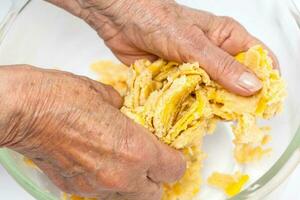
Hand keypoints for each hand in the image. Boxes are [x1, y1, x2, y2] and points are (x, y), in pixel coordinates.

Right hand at [0, 66, 184, 198]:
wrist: (26, 110)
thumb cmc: (63, 98)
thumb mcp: (107, 96)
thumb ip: (126, 111)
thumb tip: (129, 114)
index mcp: (136, 150)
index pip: (174, 169)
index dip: (175, 159)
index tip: (170, 151)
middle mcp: (121, 176)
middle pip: (156, 194)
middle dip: (157, 178)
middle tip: (152, 161)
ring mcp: (98, 187)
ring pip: (131, 199)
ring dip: (135, 185)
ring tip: (127, 164)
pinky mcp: (77, 190)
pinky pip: (105, 195)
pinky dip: (111, 185)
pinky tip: (103, 165)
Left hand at [48, 0, 278, 95]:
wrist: (120, 21)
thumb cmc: (156, 19)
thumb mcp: (193, 43)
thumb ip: (221, 66)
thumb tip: (252, 87)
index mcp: (228, 39)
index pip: (259, 62)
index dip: (265, 85)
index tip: (260, 107)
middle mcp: (214, 56)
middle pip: (234, 85)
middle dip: (231, 102)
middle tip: (225, 116)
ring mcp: (196, 70)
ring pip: (211, 95)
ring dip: (206, 106)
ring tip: (201, 116)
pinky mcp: (177, 80)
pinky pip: (188, 98)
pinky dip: (187, 107)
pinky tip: (184, 114)